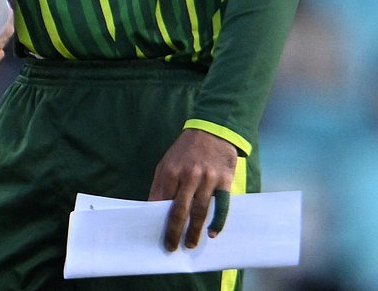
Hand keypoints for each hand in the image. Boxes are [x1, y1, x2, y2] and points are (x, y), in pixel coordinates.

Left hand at [148, 129, 237, 250]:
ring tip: (190, 244)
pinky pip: (221, 205)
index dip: (159, 221)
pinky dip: (217, 221)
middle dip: (174, 232)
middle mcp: (189, 175)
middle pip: (180, 210)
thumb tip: (153, 209)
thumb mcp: (167, 162)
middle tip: (172, 247)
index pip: (162, 202)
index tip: (158, 235)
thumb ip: (160, 186)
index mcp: (171, 171)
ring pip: (200, 211)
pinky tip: (212, 233)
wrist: (213, 130)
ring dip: (194, 231)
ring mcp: (208, 178)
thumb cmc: (186, 150)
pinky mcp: (224, 180)